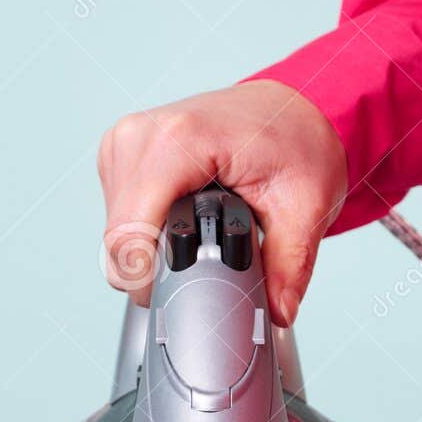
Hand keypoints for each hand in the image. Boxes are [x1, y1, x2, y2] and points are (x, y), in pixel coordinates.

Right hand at [97, 81, 346, 326]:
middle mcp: (140, 135)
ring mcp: (125, 143)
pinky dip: (148, 235)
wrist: (289, 108)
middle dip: (157, 270)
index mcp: (177, 140)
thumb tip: (277, 312)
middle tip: (205, 262)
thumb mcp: (305, 207)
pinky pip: (119, 220)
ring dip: (151, 252)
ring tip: (198, 235)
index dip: (153, 279)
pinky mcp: (121, 156)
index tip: (187, 290)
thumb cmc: (293, 140)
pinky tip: (182, 220)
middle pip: (118, 242)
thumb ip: (289, 267)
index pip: (129, 235)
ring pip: (115, 237)